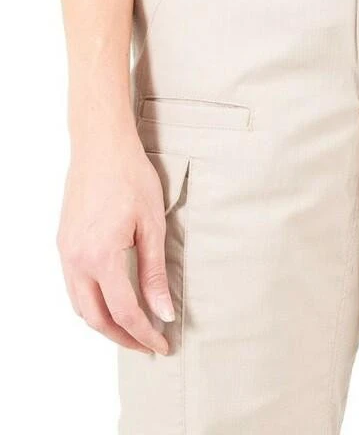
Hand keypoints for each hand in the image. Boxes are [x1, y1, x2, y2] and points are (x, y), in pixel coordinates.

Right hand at [57, 131, 173, 353]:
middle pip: (96, 319)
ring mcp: (66, 252)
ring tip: (132, 327)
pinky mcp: (64, 243)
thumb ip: (154, 273)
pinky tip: (111, 299)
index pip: (125, 312)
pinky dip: (91, 302)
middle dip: (122, 338)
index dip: (144, 334)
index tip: (162, 345)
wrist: (101, 146)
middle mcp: (77, 260)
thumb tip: (162, 311)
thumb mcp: (152, 225)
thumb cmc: (130, 177)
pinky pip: (73, 286)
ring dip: (104, 323)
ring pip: (80, 306)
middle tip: (148, 344)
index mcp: (101, 257)